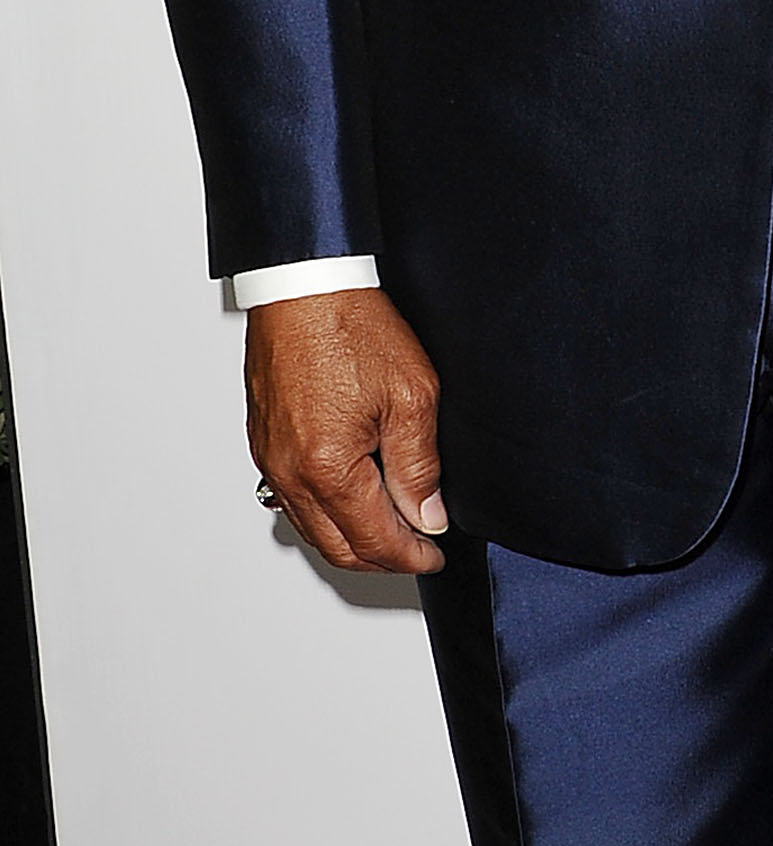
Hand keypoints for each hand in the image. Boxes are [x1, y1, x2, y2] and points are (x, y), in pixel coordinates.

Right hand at [244, 287, 447, 575]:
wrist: (305, 286)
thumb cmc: (350, 326)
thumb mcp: (411, 395)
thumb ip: (419, 465)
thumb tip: (427, 514)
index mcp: (327, 468)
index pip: (374, 539)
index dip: (411, 555)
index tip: (435, 554)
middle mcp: (289, 473)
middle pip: (337, 546)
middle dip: (382, 559)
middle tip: (418, 550)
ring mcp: (271, 460)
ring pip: (311, 528)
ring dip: (351, 539)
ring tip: (392, 532)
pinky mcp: (264, 443)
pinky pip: (292, 499)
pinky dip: (324, 513)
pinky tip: (350, 502)